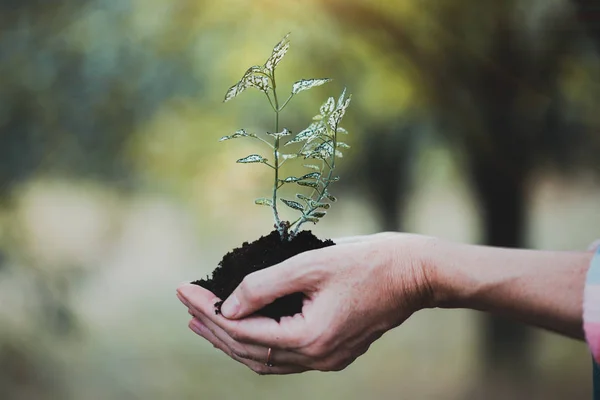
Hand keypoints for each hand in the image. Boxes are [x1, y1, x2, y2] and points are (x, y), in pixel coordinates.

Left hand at [176, 232, 433, 374]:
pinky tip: (245, 326)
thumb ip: (264, 285)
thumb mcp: (311, 263)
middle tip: (187, 305)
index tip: (185, 289)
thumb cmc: (368, 261)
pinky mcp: (334, 351)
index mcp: (310, 338)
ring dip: (232, 339)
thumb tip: (228, 303)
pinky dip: (258, 342)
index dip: (209, 311)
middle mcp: (317, 357)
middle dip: (213, 327)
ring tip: (204, 321)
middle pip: (249, 350)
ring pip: (266, 358)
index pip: (242, 330)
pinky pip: (285, 356)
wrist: (415, 273)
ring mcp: (327, 359)